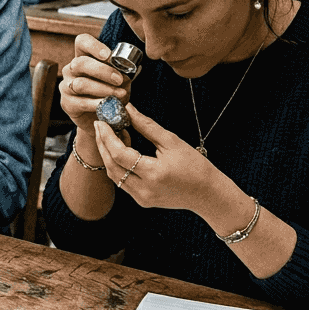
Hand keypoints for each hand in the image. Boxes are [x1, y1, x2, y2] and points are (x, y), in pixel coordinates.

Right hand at [59, 34, 129, 134]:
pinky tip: (108, 105)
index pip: (82, 42)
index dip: (93, 46)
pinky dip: (97, 103)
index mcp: (84, 57)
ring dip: (103, 89)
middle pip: (81, 63)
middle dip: (103, 71)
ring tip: (120, 94)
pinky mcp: (67, 103)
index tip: (108, 55)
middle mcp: (71, 69)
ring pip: (81, 84)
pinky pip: (81, 102)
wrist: (101, 118)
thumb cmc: (110, 94)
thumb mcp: (120, 81)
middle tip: (119, 79)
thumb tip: (130, 71)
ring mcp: (66, 86)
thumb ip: (124, 74)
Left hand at [93, 104, 215, 210]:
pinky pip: (122, 182)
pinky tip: (122, 150)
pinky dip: (118, 165)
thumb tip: (128, 108)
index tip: (102, 121)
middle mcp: (144, 189)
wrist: (208, 193)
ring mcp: (142, 198)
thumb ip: (147, 126)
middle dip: (103, 144)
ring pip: (114, 175)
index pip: (120, 155)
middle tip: (101, 125)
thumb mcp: (172, 142)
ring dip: (108, 155)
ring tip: (111, 135)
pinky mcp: (142, 201)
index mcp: (153, 173)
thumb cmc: (194, 165)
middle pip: (112, 166)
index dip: (107, 137)